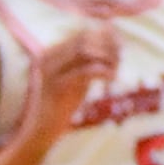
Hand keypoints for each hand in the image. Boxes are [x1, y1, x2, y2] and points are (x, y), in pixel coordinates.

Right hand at [20, 21, 113, 152]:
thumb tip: (113, 46)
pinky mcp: (57, 86)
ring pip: (85, 51)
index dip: (104, 37)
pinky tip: (112, 79)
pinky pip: (86, 70)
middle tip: (120, 59)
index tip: (120, 45)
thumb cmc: (62, 105)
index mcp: (52, 53)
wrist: (42, 130)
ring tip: (116, 70)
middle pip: (84, 39)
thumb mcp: (76, 79)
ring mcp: (51, 70)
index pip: (82, 34)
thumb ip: (89, 62)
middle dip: (106, 46)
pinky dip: (104, 71)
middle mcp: (49, 57)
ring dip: (106, 58)